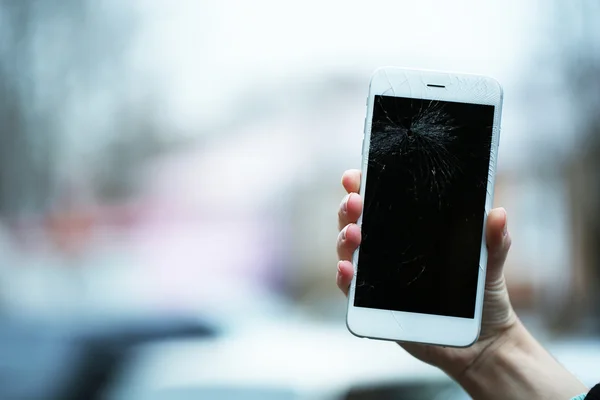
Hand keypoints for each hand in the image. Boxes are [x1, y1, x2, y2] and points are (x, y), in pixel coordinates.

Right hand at [336, 169, 516, 377]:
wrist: (483, 341)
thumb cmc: (481, 295)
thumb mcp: (488, 262)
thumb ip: (493, 240)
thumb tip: (498, 214)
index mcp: (408, 232)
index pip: (378, 202)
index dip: (363, 186)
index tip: (355, 176)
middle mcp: (386, 251)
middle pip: (356, 221)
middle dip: (350, 207)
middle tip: (355, 201)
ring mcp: (377, 277)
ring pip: (348, 251)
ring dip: (345, 238)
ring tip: (355, 233)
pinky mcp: (374, 306)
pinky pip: (351, 289)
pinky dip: (345, 278)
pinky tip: (347, 269)